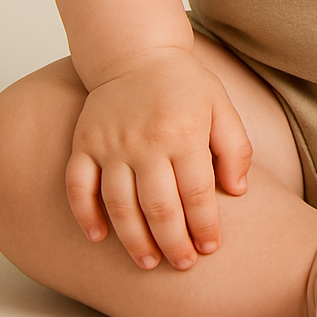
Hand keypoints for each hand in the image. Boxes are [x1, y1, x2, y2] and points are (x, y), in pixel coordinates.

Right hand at [65, 46, 252, 269]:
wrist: (136, 53)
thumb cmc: (184, 84)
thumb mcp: (221, 106)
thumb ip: (235, 147)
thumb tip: (238, 191)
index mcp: (184, 132)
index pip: (197, 191)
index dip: (205, 224)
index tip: (211, 247)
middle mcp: (146, 140)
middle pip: (159, 206)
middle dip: (174, 242)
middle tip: (183, 263)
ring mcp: (111, 143)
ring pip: (119, 204)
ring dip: (134, 239)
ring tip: (149, 261)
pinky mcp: (84, 143)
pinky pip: (78, 187)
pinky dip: (86, 216)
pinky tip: (99, 238)